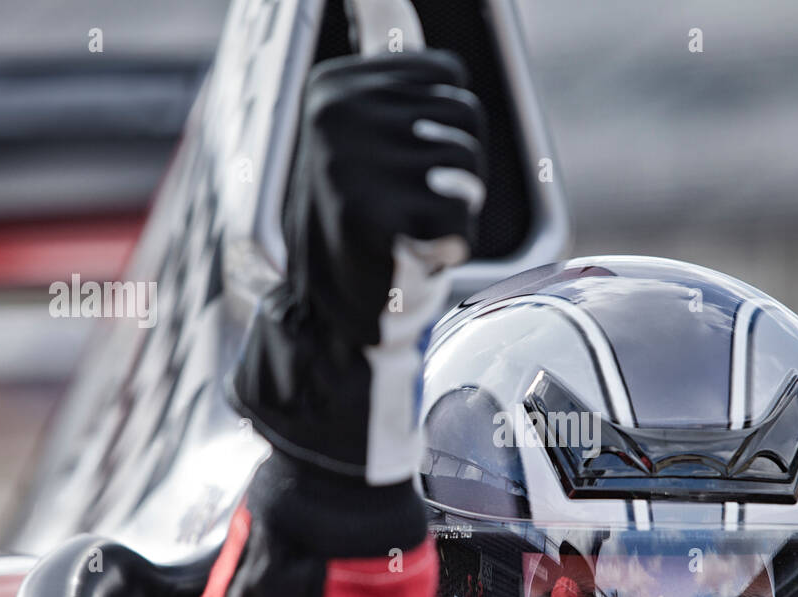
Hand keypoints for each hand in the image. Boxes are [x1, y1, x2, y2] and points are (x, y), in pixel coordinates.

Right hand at [287, 49, 485, 341]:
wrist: (328, 319)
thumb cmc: (361, 231)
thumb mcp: (363, 146)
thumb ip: (388, 86)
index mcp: (334, 87)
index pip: (448, 75)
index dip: (450, 131)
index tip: (410, 167)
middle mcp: (336, 114)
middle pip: (465, 116)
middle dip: (461, 172)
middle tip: (415, 208)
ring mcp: (351, 162)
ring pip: (468, 166)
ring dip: (458, 208)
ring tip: (414, 231)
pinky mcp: (371, 214)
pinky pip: (461, 214)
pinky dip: (452, 244)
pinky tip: (415, 254)